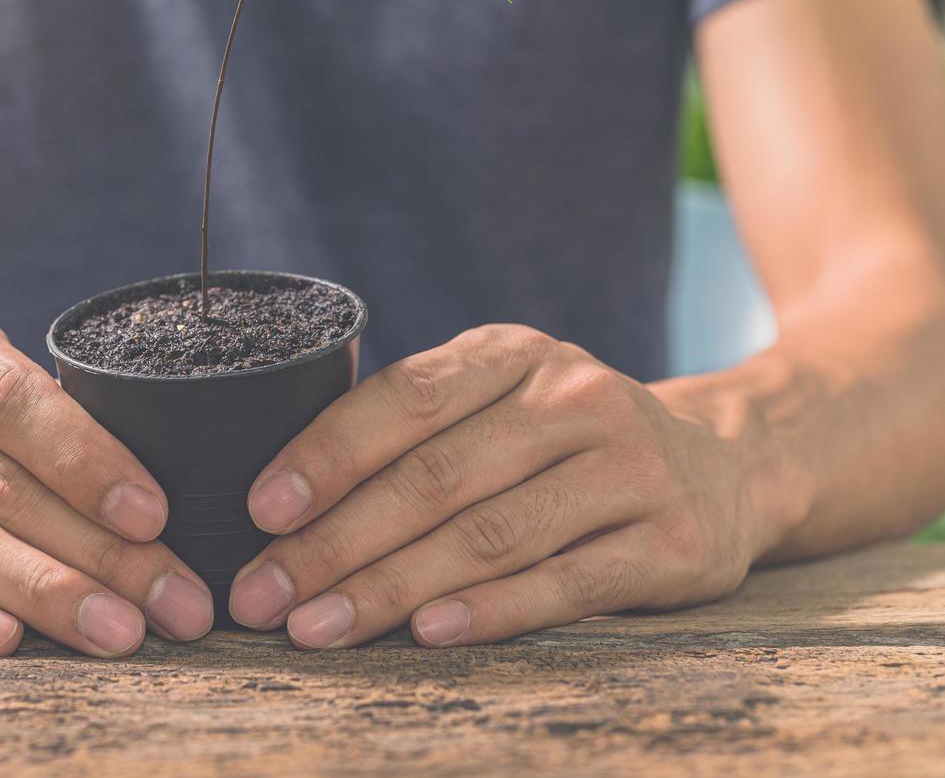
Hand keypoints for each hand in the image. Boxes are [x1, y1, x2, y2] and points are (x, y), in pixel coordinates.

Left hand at [228, 324, 767, 647]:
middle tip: (262, 595)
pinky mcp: (672, 543)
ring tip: (317, 627)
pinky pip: (565, 584)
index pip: (404, 396)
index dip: (326, 454)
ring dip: (390, 588)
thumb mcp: (502, 400)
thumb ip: (418, 429)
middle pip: (435, 477)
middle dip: (334, 543)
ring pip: (489, 535)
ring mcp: (630, 468)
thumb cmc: (567, 441)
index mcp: (513, 354)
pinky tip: (426, 634)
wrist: (728, 465)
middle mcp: (574, 398)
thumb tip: (286, 503)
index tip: (260, 510)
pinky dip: (490, 612)